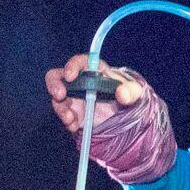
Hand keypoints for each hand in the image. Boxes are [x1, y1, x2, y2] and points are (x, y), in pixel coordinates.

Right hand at [43, 56, 176, 184]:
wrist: (123, 114)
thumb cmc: (127, 95)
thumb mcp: (134, 92)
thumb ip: (130, 91)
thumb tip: (122, 93)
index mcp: (93, 70)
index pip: (79, 62)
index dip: (72, 66)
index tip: (71, 76)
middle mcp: (79, 81)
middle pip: (57, 76)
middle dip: (54, 85)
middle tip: (59, 95)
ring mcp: (73, 96)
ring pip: (57, 98)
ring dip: (61, 108)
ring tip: (71, 119)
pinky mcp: (72, 111)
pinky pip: (63, 114)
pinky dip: (67, 121)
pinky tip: (75, 126)